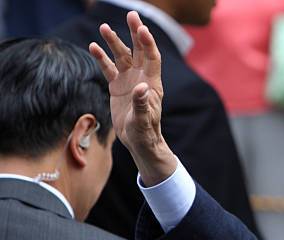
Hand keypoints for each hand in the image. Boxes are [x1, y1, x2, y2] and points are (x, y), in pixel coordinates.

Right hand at [89, 11, 175, 185]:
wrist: (138, 141)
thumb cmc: (145, 132)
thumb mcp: (143, 120)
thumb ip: (142, 104)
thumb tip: (141, 87)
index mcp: (152, 83)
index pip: (152, 58)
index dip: (148, 43)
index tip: (142, 29)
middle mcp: (141, 78)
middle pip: (139, 51)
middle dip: (135, 33)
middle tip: (131, 15)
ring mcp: (128, 81)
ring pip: (122, 57)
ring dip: (114, 43)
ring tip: (103, 28)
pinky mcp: (117, 87)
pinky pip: (108, 69)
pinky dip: (101, 58)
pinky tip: (92, 47)